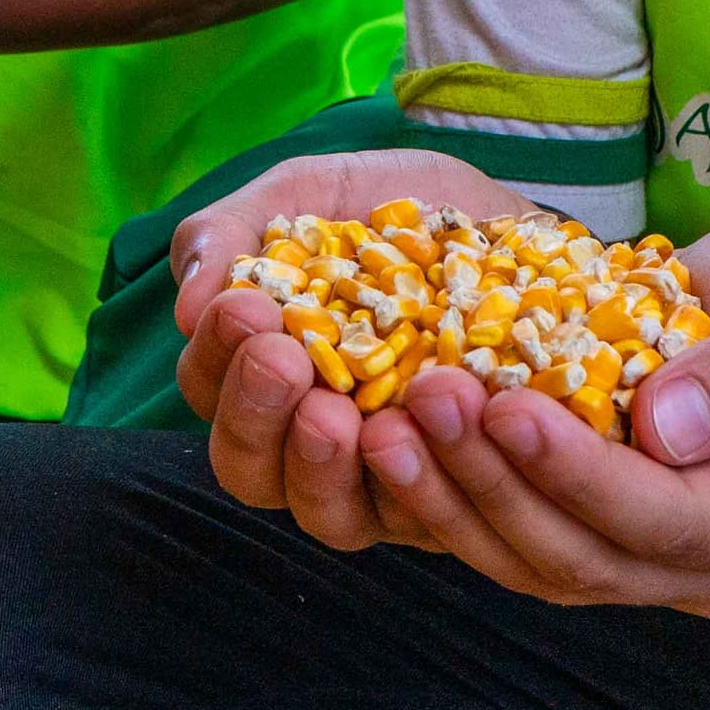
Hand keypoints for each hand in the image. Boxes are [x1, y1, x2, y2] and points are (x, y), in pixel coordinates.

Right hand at [171, 147, 552, 553]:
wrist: (523, 223)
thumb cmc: (402, 210)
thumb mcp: (313, 192)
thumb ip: (235, 233)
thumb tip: (186, 308)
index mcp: (265, 372)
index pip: (211, 390)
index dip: (218, 357)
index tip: (244, 307)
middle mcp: (314, 439)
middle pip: (251, 471)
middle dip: (256, 416)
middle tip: (284, 361)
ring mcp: (387, 478)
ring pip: (329, 516)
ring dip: (321, 467)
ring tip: (337, 414)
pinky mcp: (461, 496)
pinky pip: (430, 516)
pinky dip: (423, 478)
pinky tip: (428, 424)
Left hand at [194, 170, 709, 615]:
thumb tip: (666, 428)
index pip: (671, 522)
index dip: (583, 475)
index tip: (507, 405)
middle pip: (585, 559)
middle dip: (495, 484)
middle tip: (420, 400)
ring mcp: (644, 569)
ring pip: (531, 563)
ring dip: (451, 497)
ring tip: (382, 419)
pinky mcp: (584, 540)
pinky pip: (505, 537)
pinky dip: (443, 493)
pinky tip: (381, 430)